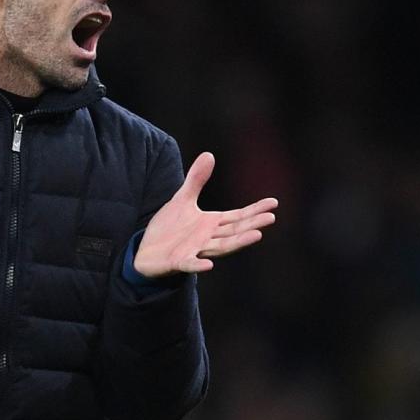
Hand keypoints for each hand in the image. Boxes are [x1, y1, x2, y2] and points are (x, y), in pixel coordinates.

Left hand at [134, 152, 277, 277]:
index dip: (254, 210)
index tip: (273, 203)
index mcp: (210, 223)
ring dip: (238, 242)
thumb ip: (196, 180)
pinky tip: (209, 264)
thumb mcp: (183, 199)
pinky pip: (190, 264)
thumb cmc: (169, 227)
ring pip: (220, 247)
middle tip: (271, 217)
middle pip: (234, 231)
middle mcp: (207, 238)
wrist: (146, 250)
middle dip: (252, 224)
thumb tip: (210, 154)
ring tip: (257, 235)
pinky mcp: (178, 261)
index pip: (237, 216)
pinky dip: (198, 265)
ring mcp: (195, 250)